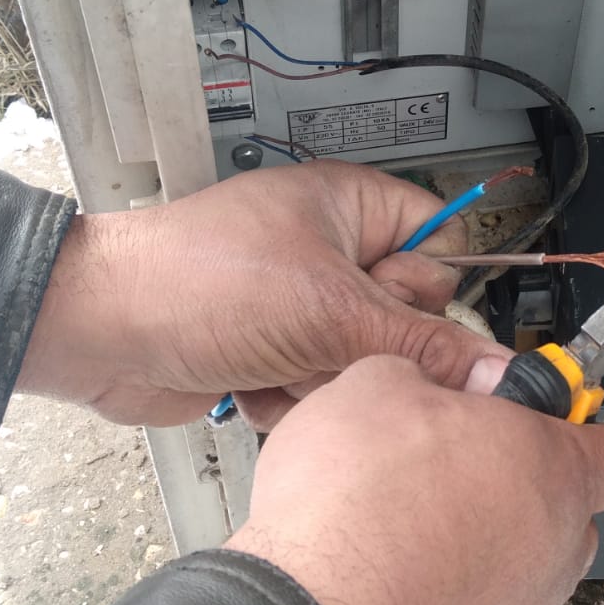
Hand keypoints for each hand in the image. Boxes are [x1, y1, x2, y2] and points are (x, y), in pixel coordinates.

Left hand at [17, 161, 510, 426]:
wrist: (100, 333)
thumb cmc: (201, 282)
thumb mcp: (331, 312)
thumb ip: (425, 346)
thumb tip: (503, 371)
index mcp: (349, 207)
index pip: (439, 242)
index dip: (435, 288)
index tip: (422, 324)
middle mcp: (330, 253)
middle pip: (406, 317)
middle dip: (368, 345)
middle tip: (331, 338)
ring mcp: (299, 306)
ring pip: (364, 363)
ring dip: (326, 378)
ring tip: (280, 362)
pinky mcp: (273, 353)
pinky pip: (321, 389)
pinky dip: (292, 397)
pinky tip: (253, 383)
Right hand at [224, 356, 603, 604]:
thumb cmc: (353, 502)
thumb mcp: (373, 385)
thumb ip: (423, 375)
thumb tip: (429, 387)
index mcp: (553, 471)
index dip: (580, 432)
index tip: (535, 424)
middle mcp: (556, 552)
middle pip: (566, 516)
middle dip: (518, 490)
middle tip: (449, 469)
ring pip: (520, 572)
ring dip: (478, 550)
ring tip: (402, 533)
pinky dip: (441, 603)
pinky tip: (381, 587)